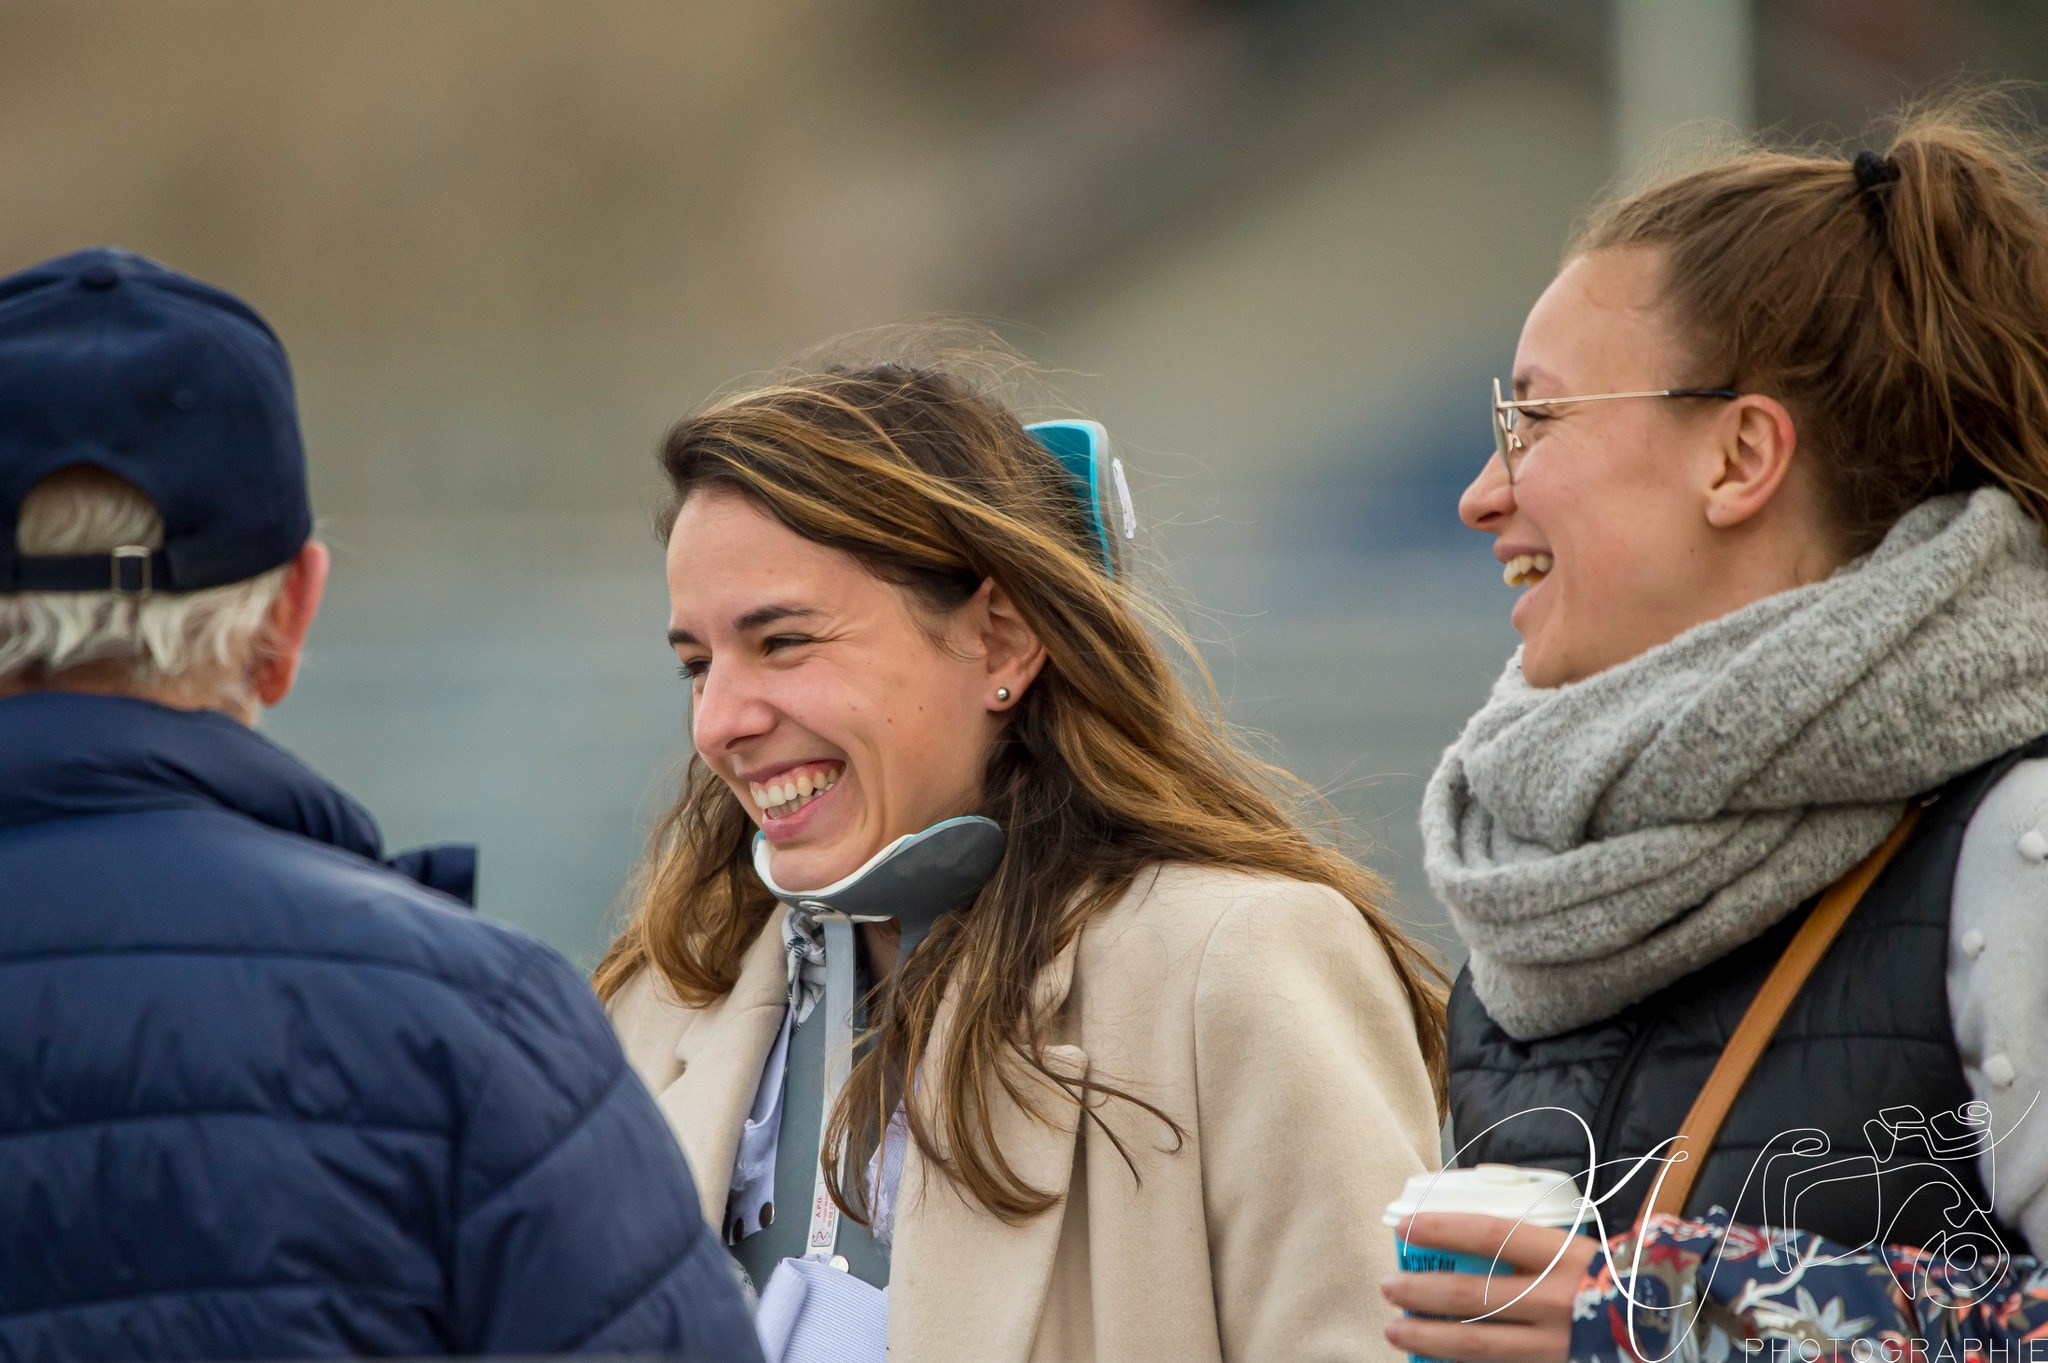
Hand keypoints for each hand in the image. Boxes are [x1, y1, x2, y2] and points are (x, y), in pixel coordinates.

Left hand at [1379, 1212, 1603, 1362]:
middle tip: (1387, 1287)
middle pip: (1471, 1295)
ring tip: (1393, 1329)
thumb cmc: (1610, 1278)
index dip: (1442, 1228)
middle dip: (1420, 1291)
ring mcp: (1554, 1345)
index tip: (1405, 1226)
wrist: (1662, 1326)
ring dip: (1428, 1336)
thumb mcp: (1574, 1249)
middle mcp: (1555, 1301)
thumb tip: (1461, 1237)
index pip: (1490, 1234)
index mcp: (1562, 1256)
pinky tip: (1433, 1358)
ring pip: (1476, 1345)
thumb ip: (1527, 1245)